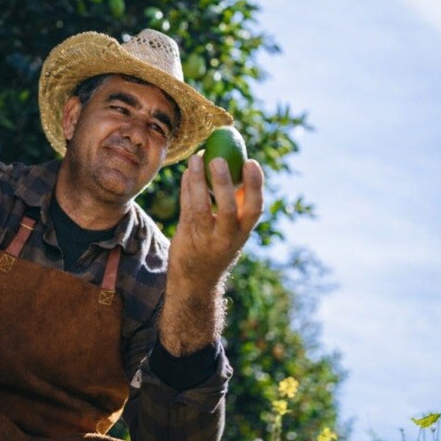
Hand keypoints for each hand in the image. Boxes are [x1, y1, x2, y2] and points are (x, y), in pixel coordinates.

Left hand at [170, 153, 263, 288]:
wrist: (196, 281)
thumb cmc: (218, 245)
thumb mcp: (232, 230)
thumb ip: (234, 203)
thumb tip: (233, 163)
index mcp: (243, 232)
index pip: (254, 209)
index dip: (255, 186)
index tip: (251, 162)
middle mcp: (226, 238)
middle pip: (227, 209)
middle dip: (223, 183)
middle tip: (217, 159)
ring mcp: (204, 239)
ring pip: (200, 208)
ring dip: (197, 181)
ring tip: (195, 159)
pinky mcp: (186, 237)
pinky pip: (186, 209)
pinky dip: (186, 188)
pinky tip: (186, 172)